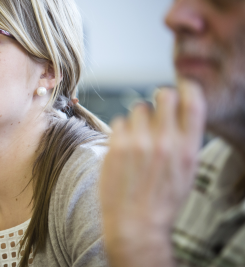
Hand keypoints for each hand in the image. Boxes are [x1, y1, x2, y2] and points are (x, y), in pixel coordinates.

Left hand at [100, 79, 205, 264]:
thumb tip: (178, 114)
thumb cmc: (162, 200)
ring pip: (138, 107)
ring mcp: (139, 142)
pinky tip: (123, 148)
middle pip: (164, 95)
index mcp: (188, 149)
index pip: (193, 102)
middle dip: (160, 98)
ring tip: (137, 139)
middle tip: (156, 112)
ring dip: (138, 118)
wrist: (135, 224)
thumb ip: (184, 142)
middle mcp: (165, 142)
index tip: (182, 86)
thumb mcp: (185, 173)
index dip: (188, 88)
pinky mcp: (116, 145)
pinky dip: (121, 130)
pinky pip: (119, 121)